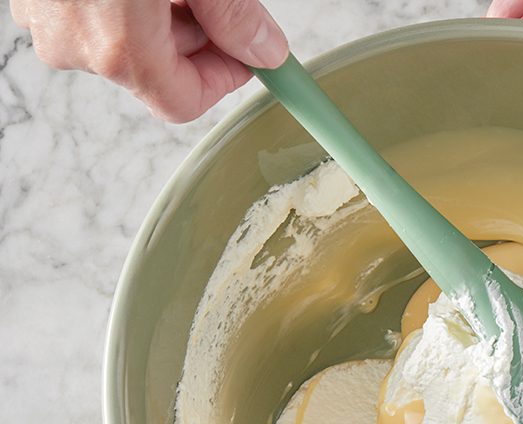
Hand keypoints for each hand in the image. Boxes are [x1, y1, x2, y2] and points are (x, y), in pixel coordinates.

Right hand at [11, 0, 289, 122]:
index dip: (221, 79)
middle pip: (154, 69)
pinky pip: (86, 12)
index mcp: (119, 49)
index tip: (245, 54)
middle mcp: (74, 45)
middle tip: (217, 1)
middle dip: (194, 39)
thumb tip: (264, 50)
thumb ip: (233, 16)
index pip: (183, 102)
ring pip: (120, 39)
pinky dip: (120, 1)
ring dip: (158, 17)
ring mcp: (45, 18)